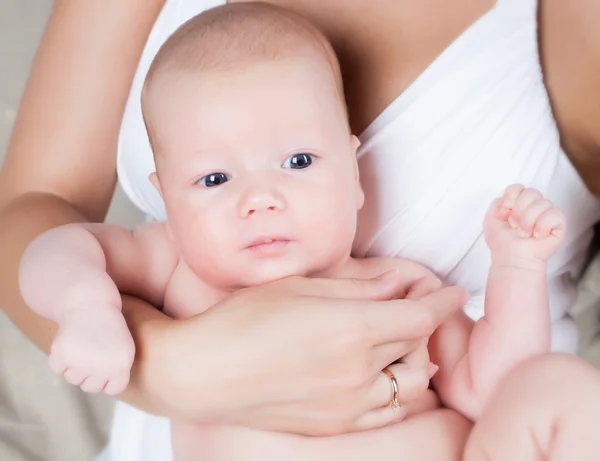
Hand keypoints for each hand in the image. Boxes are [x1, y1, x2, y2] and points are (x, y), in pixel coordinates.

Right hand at [50, 307, 134, 394]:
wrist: (91, 303)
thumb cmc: (109, 328)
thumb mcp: (123, 349)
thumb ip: (116, 372)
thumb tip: (102, 390)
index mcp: (122, 364)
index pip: (113, 389)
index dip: (108, 378)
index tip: (107, 364)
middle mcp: (103, 366)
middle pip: (90, 386)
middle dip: (90, 373)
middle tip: (93, 351)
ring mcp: (82, 361)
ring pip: (72, 379)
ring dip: (74, 365)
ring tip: (83, 343)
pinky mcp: (63, 354)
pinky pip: (58, 368)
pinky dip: (60, 357)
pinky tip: (70, 340)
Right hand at [155, 272, 465, 435]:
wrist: (203, 372)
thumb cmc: (242, 320)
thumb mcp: (300, 287)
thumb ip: (357, 288)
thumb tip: (397, 284)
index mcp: (352, 329)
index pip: (419, 316)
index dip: (442, 302)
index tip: (454, 292)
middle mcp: (358, 371)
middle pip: (417, 347)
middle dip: (425, 324)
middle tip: (415, 306)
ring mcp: (348, 403)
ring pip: (409, 385)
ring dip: (414, 360)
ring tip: (398, 343)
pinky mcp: (333, 424)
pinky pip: (384, 410)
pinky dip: (395, 391)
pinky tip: (379, 376)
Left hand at [484, 184, 565, 263]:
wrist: (511, 258)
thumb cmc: (502, 241)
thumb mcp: (491, 218)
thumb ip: (497, 202)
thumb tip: (510, 198)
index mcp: (520, 201)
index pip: (518, 187)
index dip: (510, 198)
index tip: (504, 213)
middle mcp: (535, 205)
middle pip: (531, 192)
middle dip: (519, 212)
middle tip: (515, 227)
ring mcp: (548, 213)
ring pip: (542, 203)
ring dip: (528, 222)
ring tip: (525, 234)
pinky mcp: (559, 223)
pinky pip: (554, 214)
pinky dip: (542, 227)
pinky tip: (537, 236)